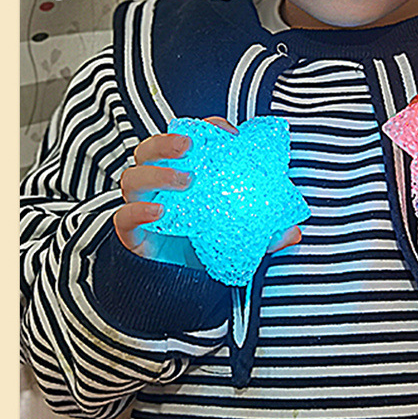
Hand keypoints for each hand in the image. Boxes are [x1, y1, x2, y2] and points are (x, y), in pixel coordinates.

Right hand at [113, 116, 301, 263]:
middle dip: (166, 141)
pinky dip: (137, 210)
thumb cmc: (214, 248)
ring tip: (184, 181)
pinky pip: (123, 217)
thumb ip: (266, 234)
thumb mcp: (245, 236)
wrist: (189, 289)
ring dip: (157, 173)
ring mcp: (143, 206)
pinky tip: (159, 210)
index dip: (207, 129)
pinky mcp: (132, 233)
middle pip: (150, 150)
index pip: (190, 139)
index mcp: (187, 174)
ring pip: (133, 177)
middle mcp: (161, 185)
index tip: (230, 134)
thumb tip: (293, 233)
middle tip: (189, 146)